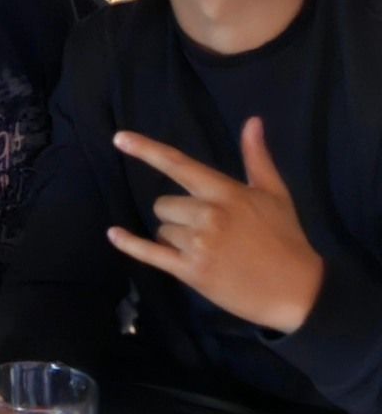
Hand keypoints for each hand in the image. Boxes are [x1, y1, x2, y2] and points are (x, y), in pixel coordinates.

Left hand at [109, 118, 323, 333]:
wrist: (299, 292)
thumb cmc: (285, 239)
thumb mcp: (274, 193)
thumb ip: (256, 157)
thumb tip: (252, 121)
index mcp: (225, 192)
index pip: (178, 164)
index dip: (146, 150)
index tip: (119, 138)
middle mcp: (208, 214)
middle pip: (164, 204)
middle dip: (179, 215)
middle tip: (210, 231)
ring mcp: (198, 244)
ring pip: (162, 229)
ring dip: (176, 238)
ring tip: (210, 250)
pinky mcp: (191, 271)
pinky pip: (151, 253)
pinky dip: (130, 244)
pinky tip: (113, 234)